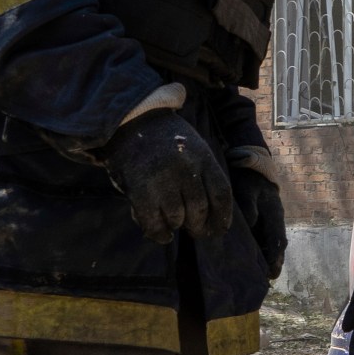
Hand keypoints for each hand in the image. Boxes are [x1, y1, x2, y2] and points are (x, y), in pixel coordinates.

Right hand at [103, 111, 234, 243]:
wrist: (130, 120)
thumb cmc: (165, 139)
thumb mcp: (194, 147)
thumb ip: (204, 174)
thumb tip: (214, 214)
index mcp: (202, 157)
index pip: (221, 194)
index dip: (223, 217)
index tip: (220, 229)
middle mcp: (185, 169)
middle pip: (200, 210)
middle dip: (199, 226)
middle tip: (196, 230)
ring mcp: (161, 180)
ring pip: (178, 218)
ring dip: (177, 225)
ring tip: (175, 223)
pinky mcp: (139, 190)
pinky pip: (153, 223)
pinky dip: (159, 234)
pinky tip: (164, 234)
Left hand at [235, 168, 287, 278]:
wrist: (252, 165)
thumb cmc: (248, 178)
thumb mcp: (246, 189)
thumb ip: (248, 205)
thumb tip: (252, 224)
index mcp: (274, 214)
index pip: (277, 240)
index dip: (274, 258)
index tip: (271, 273)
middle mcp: (276, 218)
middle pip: (279, 244)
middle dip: (276, 261)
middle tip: (270, 277)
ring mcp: (272, 218)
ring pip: (274, 241)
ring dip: (272, 255)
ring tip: (265, 272)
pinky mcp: (266, 217)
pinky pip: (268, 236)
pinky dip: (266, 247)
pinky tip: (258, 256)